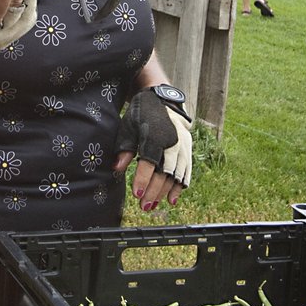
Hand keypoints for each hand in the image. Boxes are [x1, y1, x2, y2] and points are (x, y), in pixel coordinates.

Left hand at [114, 87, 191, 209]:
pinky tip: (172, 199)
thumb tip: (117, 168)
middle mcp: (172, 142)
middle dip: (154, 191)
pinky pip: (186, 171)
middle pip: (164, 172)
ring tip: (153, 205)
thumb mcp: (128, 126)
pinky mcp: (188, 148)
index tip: (136, 194)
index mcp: (155, 135)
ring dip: (165, 192)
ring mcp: (182, 146)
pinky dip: (180, 186)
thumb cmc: (141, 114)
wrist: (163, 98)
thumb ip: (124, 147)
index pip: (149, 162)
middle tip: (144, 206)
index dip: (143, 179)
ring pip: (176, 174)